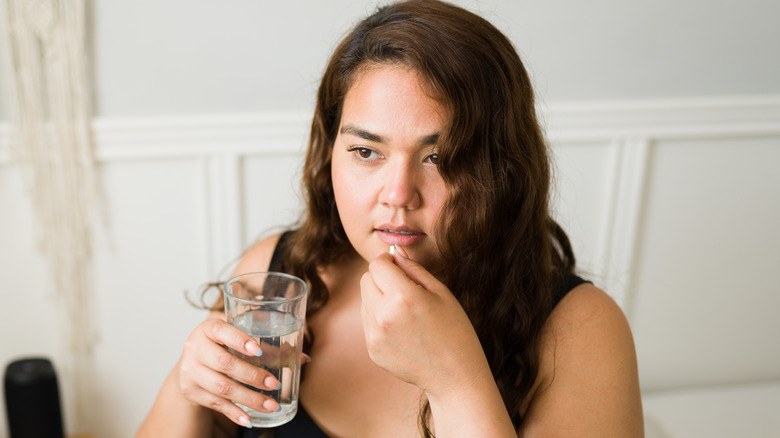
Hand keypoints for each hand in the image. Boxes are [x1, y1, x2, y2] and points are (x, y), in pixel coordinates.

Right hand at [176, 317, 283, 427]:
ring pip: (222, 387)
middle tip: (274, 384)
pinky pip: (215, 404)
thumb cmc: (222, 346)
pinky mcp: (191, 390)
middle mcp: (195, 347)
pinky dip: (234, 413)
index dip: (239, 340)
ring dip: (249, 398)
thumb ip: (268, 346)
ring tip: (270, 405)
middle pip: (224, 363)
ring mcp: (190, 370)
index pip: (221, 330)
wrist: (192, 363)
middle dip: (252, 375)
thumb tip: (303, 358)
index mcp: (208, 328)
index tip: (258, 351)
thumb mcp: (237, 338)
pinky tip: (250, 419)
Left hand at [360, 246, 492, 397]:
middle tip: (404, 289)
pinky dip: (379, 318)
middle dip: (381, 278)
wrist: (454, 375)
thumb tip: (394, 251)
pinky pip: (367, 321)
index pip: (377, 264)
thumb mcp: (441, 292)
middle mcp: (383, 315)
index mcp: (403, 296)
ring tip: (404, 311)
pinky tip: (401, 328)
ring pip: (364, 299)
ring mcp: (374, 334)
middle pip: (366, 279)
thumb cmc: (454, 330)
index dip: (388, 262)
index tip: (399, 267)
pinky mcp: (371, 349)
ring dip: (378, 297)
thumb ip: (413, 268)